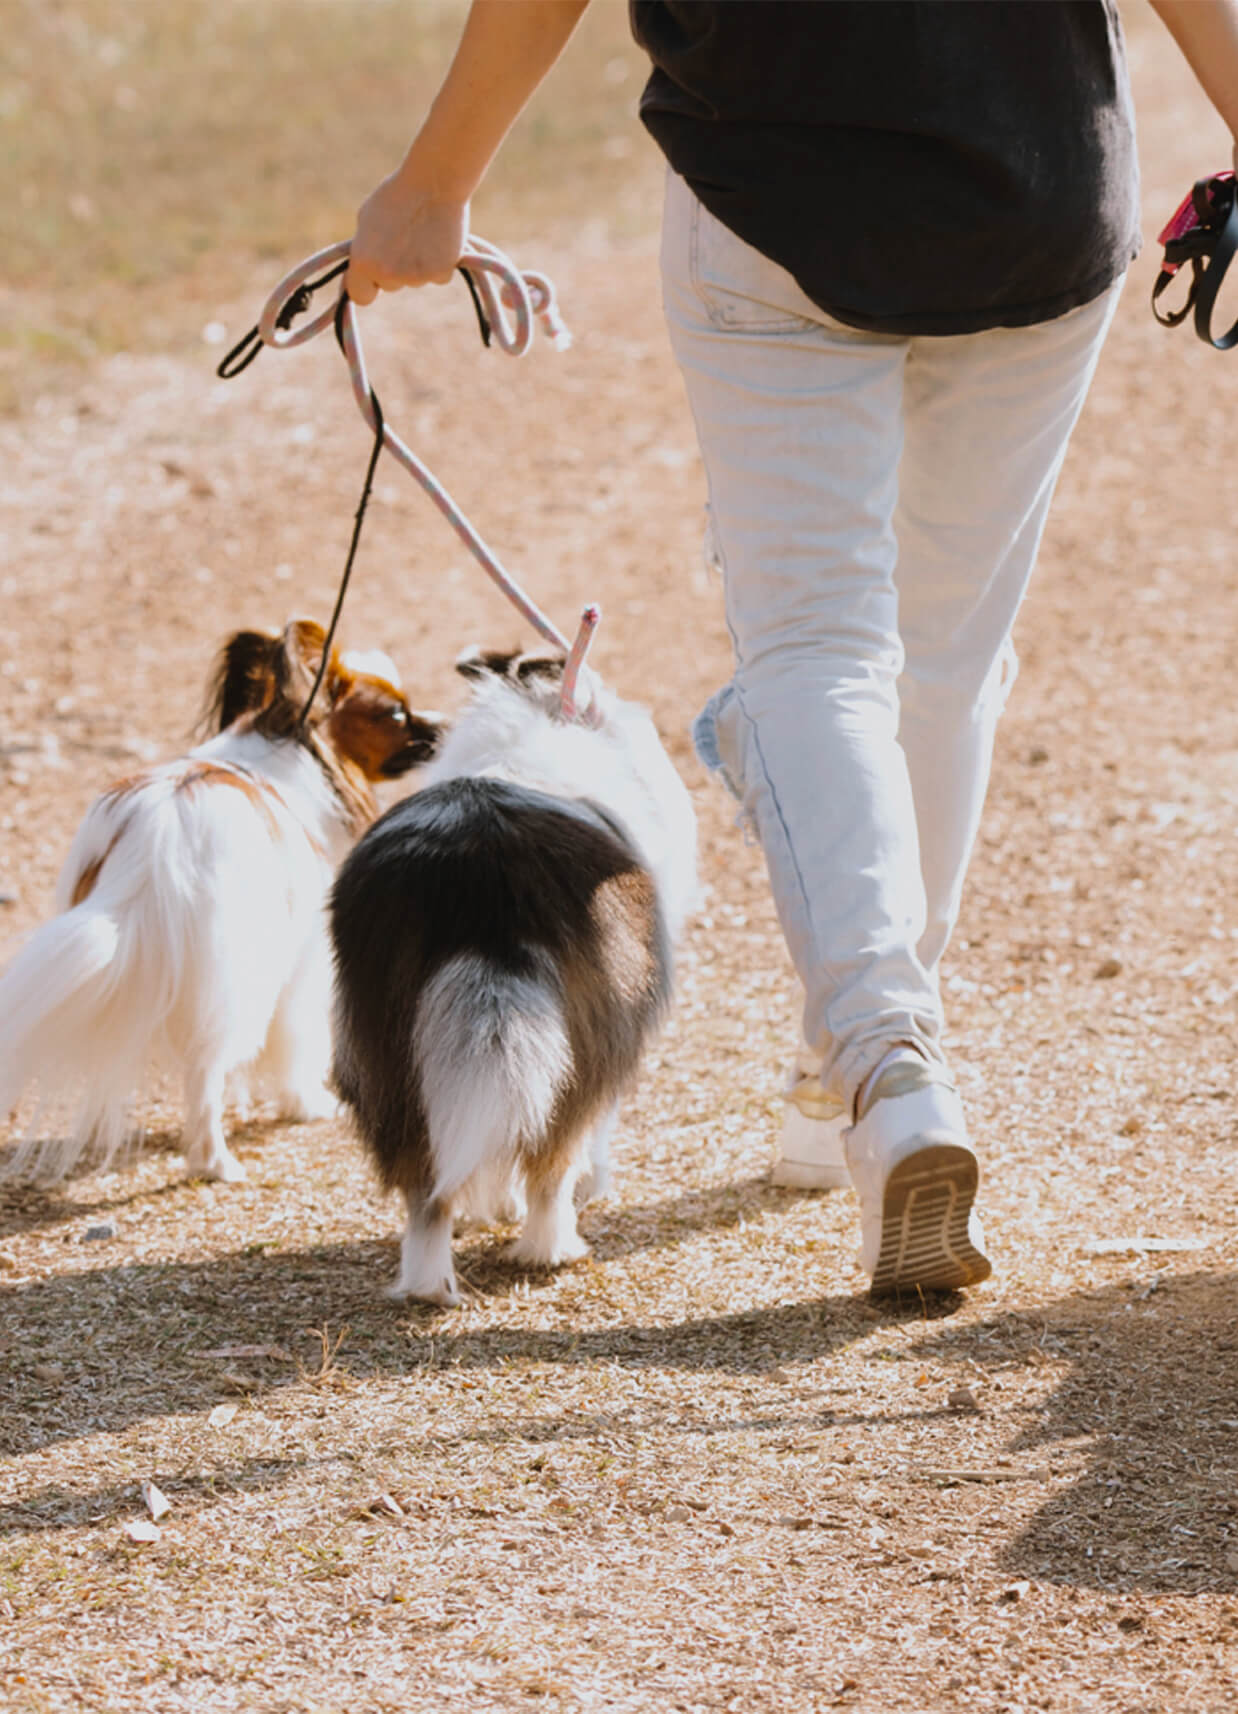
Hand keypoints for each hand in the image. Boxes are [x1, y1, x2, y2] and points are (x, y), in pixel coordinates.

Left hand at [346, 170, 468, 305]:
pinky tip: (439, 238)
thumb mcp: (367, 219)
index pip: (360, 296)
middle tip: (403, 239)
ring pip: (414, 280)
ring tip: (422, 232)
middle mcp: (388, 275)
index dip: (367, 285)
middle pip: (390, 286)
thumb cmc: (397, 194)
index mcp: (363, 262)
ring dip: (417, 264)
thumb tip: (366, 268)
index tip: (373, 277)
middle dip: (394, 269)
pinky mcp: (441, 274)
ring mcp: (416, 277)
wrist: (434, 182)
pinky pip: (437, 276)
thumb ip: (364, 248)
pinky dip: (439, 263)